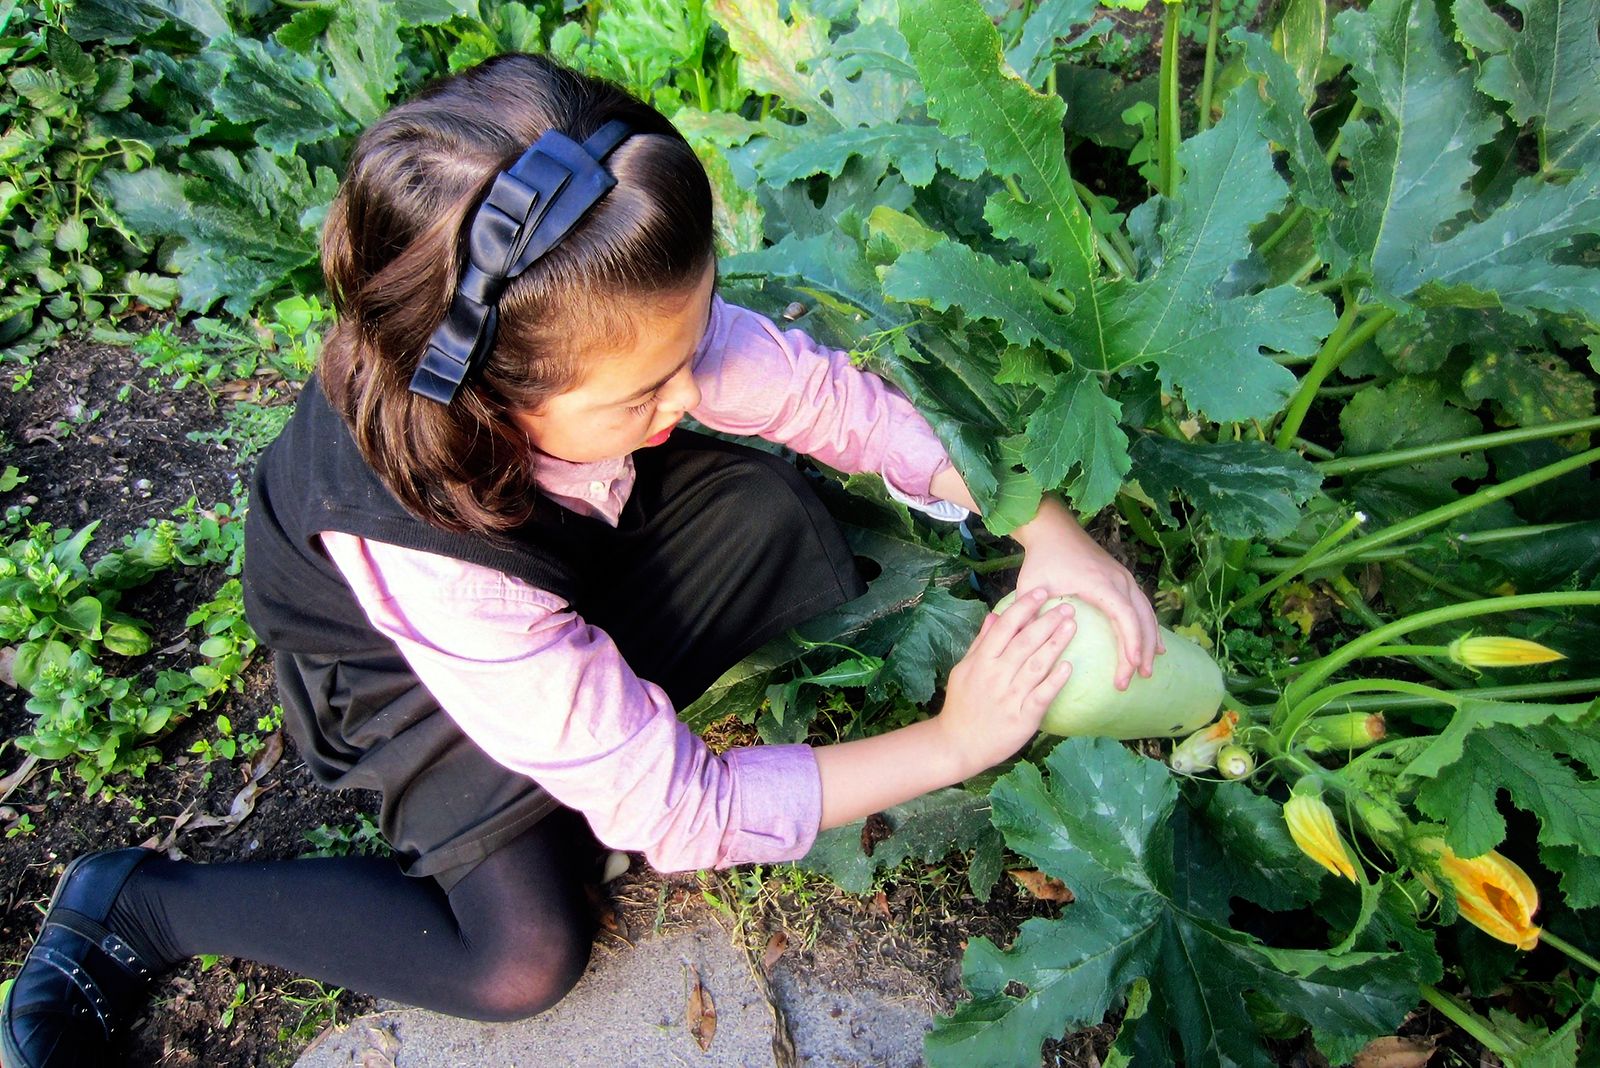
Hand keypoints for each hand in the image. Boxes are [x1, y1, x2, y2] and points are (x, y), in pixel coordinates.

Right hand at [936, 589, 1076, 773]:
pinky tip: (1068, 666)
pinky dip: (1055, 681)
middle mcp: (995, 676)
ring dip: (1055, 644)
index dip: (1024, 607)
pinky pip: (1042, 696)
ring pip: (1036, 665)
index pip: (1005, 627)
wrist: (958, 744)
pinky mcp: (1023, 718)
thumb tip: (995, 615)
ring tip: (1071, 626)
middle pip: (1024, 643)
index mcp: (980, 662)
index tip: (1041, 592)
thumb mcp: (964, 670)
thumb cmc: (962, 705)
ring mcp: (1010, 697)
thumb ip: (981, 642)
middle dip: (1046, 621)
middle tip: (1067, 606)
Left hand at [1012, 497, 1161, 690]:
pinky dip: (1149, 626)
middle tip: (1137, 677)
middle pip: (1141, 618)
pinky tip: (1154, 646)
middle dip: (1142, 650)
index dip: (1131, 641)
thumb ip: (1029, 613)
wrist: (1052, 529)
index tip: (1132, 665)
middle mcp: (1118, 579)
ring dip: (1150, 641)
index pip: (1124, 615)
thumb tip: (1024, 644)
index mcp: (1100, 582)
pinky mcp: (1122, 578)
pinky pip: (1142, 605)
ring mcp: (1123, 577)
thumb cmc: (1041, 559)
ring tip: (1147, 669)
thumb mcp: (1031, 586)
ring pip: (1146, 612)